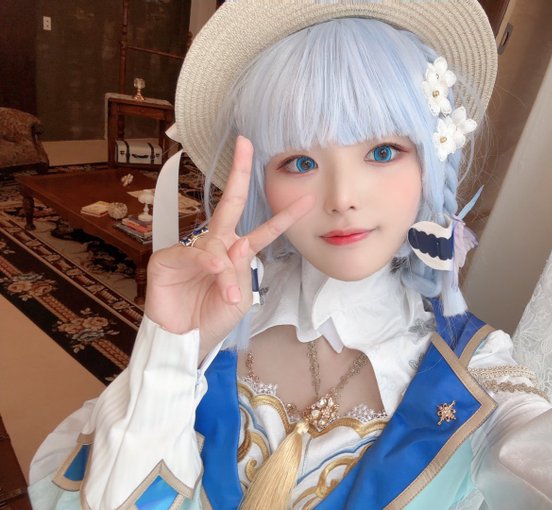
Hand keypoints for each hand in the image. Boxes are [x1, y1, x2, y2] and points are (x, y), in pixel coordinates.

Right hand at [144, 136, 312, 358]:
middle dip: (238, 173)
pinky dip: (205, 264)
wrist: (184, 345)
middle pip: (230, 203)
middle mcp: (215, 245)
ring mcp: (191, 250)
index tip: (307, 198)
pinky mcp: (168, 259)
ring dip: (225, 269)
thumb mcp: (239, 300)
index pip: (263, 229)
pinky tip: (212, 272)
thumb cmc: (212, 321)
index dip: (284, 215)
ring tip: (227, 294)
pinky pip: (192, 254)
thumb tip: (240, 242)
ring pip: (215, 243)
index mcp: (236, 254)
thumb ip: (242, 271)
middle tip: (245, 144)